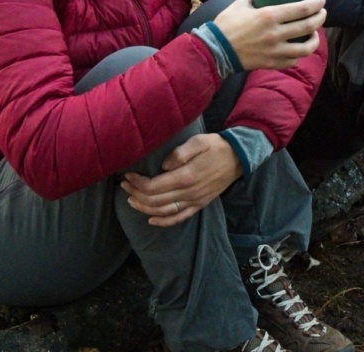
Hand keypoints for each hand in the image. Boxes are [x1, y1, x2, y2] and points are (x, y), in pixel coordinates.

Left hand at [120, 133, 241, 226]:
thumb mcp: (198, 141)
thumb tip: (163, 166)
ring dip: (144, 208)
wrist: (238, 158)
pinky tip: (151, 219)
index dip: (137, 183)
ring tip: (131, 199)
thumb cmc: (216, 146)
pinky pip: (179, 218)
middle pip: (155, 200)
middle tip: (125, 186)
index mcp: (186, 176)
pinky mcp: (199, 204)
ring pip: (163, 211)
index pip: (154, 186)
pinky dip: (163, 222)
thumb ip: (179, 153)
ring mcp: (194, 201)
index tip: (128, 176)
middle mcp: (188, 192)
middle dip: (136, 194)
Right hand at [210, 0, 325, 70]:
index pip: (302, 9)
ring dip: (315, 39)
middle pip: (308, 26)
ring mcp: (275, 51)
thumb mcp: (239, 5)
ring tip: (315, 33)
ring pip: (306, 48)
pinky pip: (293, 60)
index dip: (316, 4)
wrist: (215, 51)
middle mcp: (276, 34)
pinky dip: (299, 54)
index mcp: (269, 16)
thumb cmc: (226, 25)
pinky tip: (299, 49)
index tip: (321, 0)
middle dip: (320, 18)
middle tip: (322, 13)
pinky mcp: (272, 63)